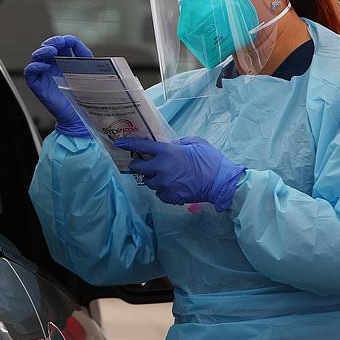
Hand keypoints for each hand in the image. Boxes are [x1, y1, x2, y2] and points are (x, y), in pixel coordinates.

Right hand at [23, 35, 92, 137]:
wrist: (79, 116)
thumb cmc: (84, 96)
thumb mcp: (88, 71)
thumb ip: (84, 55)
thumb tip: (76, 42)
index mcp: (64, 62)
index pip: (60, 45)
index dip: (62, 40)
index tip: (69, 40)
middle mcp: (52, 66)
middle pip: (46, 48)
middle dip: (52, 42)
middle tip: (59, 43)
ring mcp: (44, 75)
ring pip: (36, 57)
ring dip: (42, 51)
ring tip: (51, 52)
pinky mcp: (38, 86)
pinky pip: (30, 73)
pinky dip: (34, 67)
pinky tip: (44, 66)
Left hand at [115, 136, 245, 210]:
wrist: (221, 183)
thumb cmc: (210, 160)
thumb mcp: (195, 142)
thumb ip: (179, 143)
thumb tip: (170, 145)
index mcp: (167, 152)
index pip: (141, 146)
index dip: (128, 144)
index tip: (118, 143)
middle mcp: (161, 168)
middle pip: (139, 168)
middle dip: (139, 165)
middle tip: (144, 163)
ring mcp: (165, 184)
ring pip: (149, 182)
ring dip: (153, 178)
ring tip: (164, 176)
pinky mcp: (170, 197)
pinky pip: (159, 193)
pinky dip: (163, 190)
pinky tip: (173, 186)